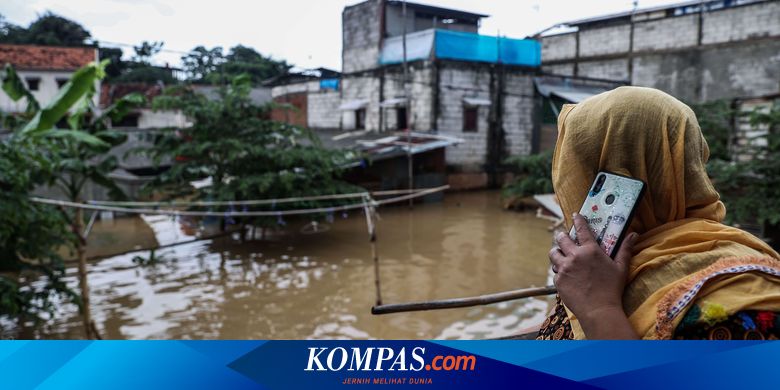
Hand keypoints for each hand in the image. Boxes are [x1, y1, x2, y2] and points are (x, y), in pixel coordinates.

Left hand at [548, 213, 638, 338]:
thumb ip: (625, 249)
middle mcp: (574, 256)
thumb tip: (633, 234)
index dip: (578, 220)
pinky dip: (558, 270)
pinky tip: (565, 274)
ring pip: (553, 253)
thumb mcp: (621, 268)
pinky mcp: (558, 280)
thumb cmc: (612, 289)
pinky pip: (555, 270)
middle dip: (562, 236)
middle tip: (564, 237)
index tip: (575, 215)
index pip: (581, 229)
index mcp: (590, 250)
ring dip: (557, 252)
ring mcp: (564, 268)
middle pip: (561, 239)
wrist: (598, 310)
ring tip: (561, 255)